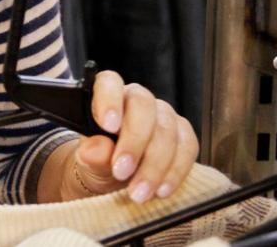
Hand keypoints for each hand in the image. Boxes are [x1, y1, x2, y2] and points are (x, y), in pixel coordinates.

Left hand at [61, 71, 198, 203]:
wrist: (117, 179)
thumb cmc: (99, 162)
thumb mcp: (88, 161)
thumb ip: (91, 154)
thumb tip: (94, 150)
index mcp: (107, 95)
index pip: (109, 83)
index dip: (110, 100)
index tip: (108, 126)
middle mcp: (137, 100)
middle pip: (143, 107)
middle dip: (134, 142)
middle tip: (121, 172)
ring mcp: (163, 115)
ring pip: (166, 130)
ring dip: (154, 166)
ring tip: (138, 192)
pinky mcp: (183, 135)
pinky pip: (187, 148)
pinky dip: (175, 172)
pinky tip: (161, 190)